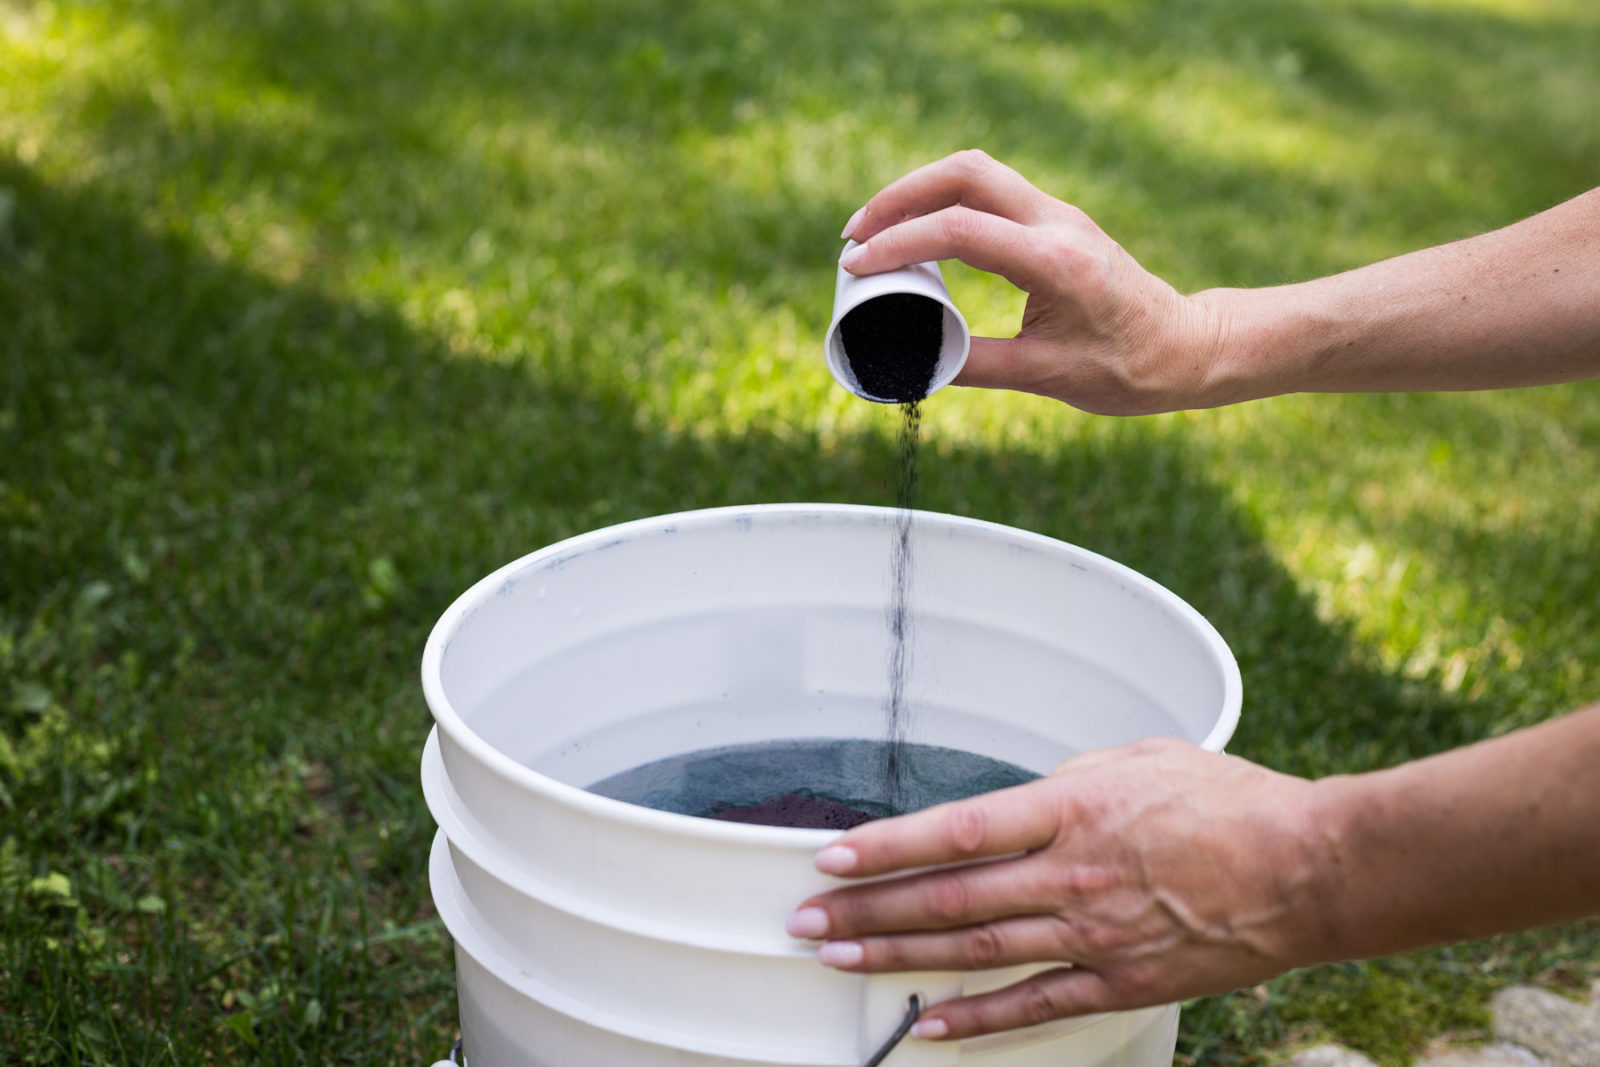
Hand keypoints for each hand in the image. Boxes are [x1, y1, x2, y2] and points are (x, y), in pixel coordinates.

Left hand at [786, 737, 1325, 1040]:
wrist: (1311, 869)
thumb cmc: (1230, 801)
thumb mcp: (1139, 757)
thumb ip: (1069, 779)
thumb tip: (1020, 799)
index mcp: (1072, 809)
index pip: (956, 829)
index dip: (887, 846)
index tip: (831, 854)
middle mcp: (1070, 875)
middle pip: (948, 898)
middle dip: (867, 908)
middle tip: (805, 917)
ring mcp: (1093, 934)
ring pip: (975, 952)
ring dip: (898, 958)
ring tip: (839, 958)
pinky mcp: (1121, 979)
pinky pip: (1035, 1004)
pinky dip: (977, 1018)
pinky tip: (929, 1024)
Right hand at [839, 150, 1230, 414]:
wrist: (1187, 346)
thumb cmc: (1129, 368)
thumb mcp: (1048, 377)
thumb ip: (977, 366)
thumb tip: (913, 362)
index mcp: (1056, 261)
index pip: (961, 230)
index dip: (899, 242)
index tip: (856, 264)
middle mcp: (1057, 223)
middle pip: (964, 173)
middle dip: (900, 196)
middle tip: (856, 233)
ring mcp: (1057, 215)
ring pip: (975, 173)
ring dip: (919, 191)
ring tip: (876, 230)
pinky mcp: (1054, 221)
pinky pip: (989, 191)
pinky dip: (944, 202)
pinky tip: (919, 233)